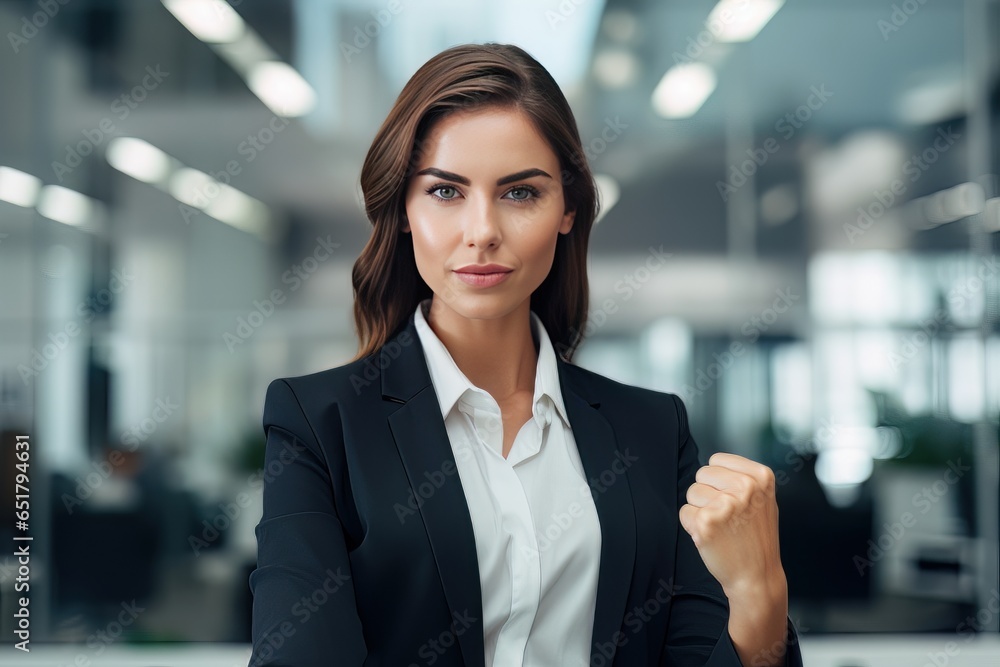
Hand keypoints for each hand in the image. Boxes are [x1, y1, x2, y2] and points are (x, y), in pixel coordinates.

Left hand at [678, 452, 784, 596]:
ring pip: (691, 492)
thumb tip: (713, 464)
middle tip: (726, 516)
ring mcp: (725, 504)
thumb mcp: (763, 499)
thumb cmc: (757, 538)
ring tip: (721, 526)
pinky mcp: (706, 522)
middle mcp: (745, 487)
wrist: (757, 576)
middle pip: (701, 474)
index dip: (718, 480)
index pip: (716, 460)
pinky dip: (692, 525)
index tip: (732, 497)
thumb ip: (743, 477)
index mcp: (761, 476)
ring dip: (700, 509)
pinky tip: (711, 536)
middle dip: (708, 493)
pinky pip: (684, 512)